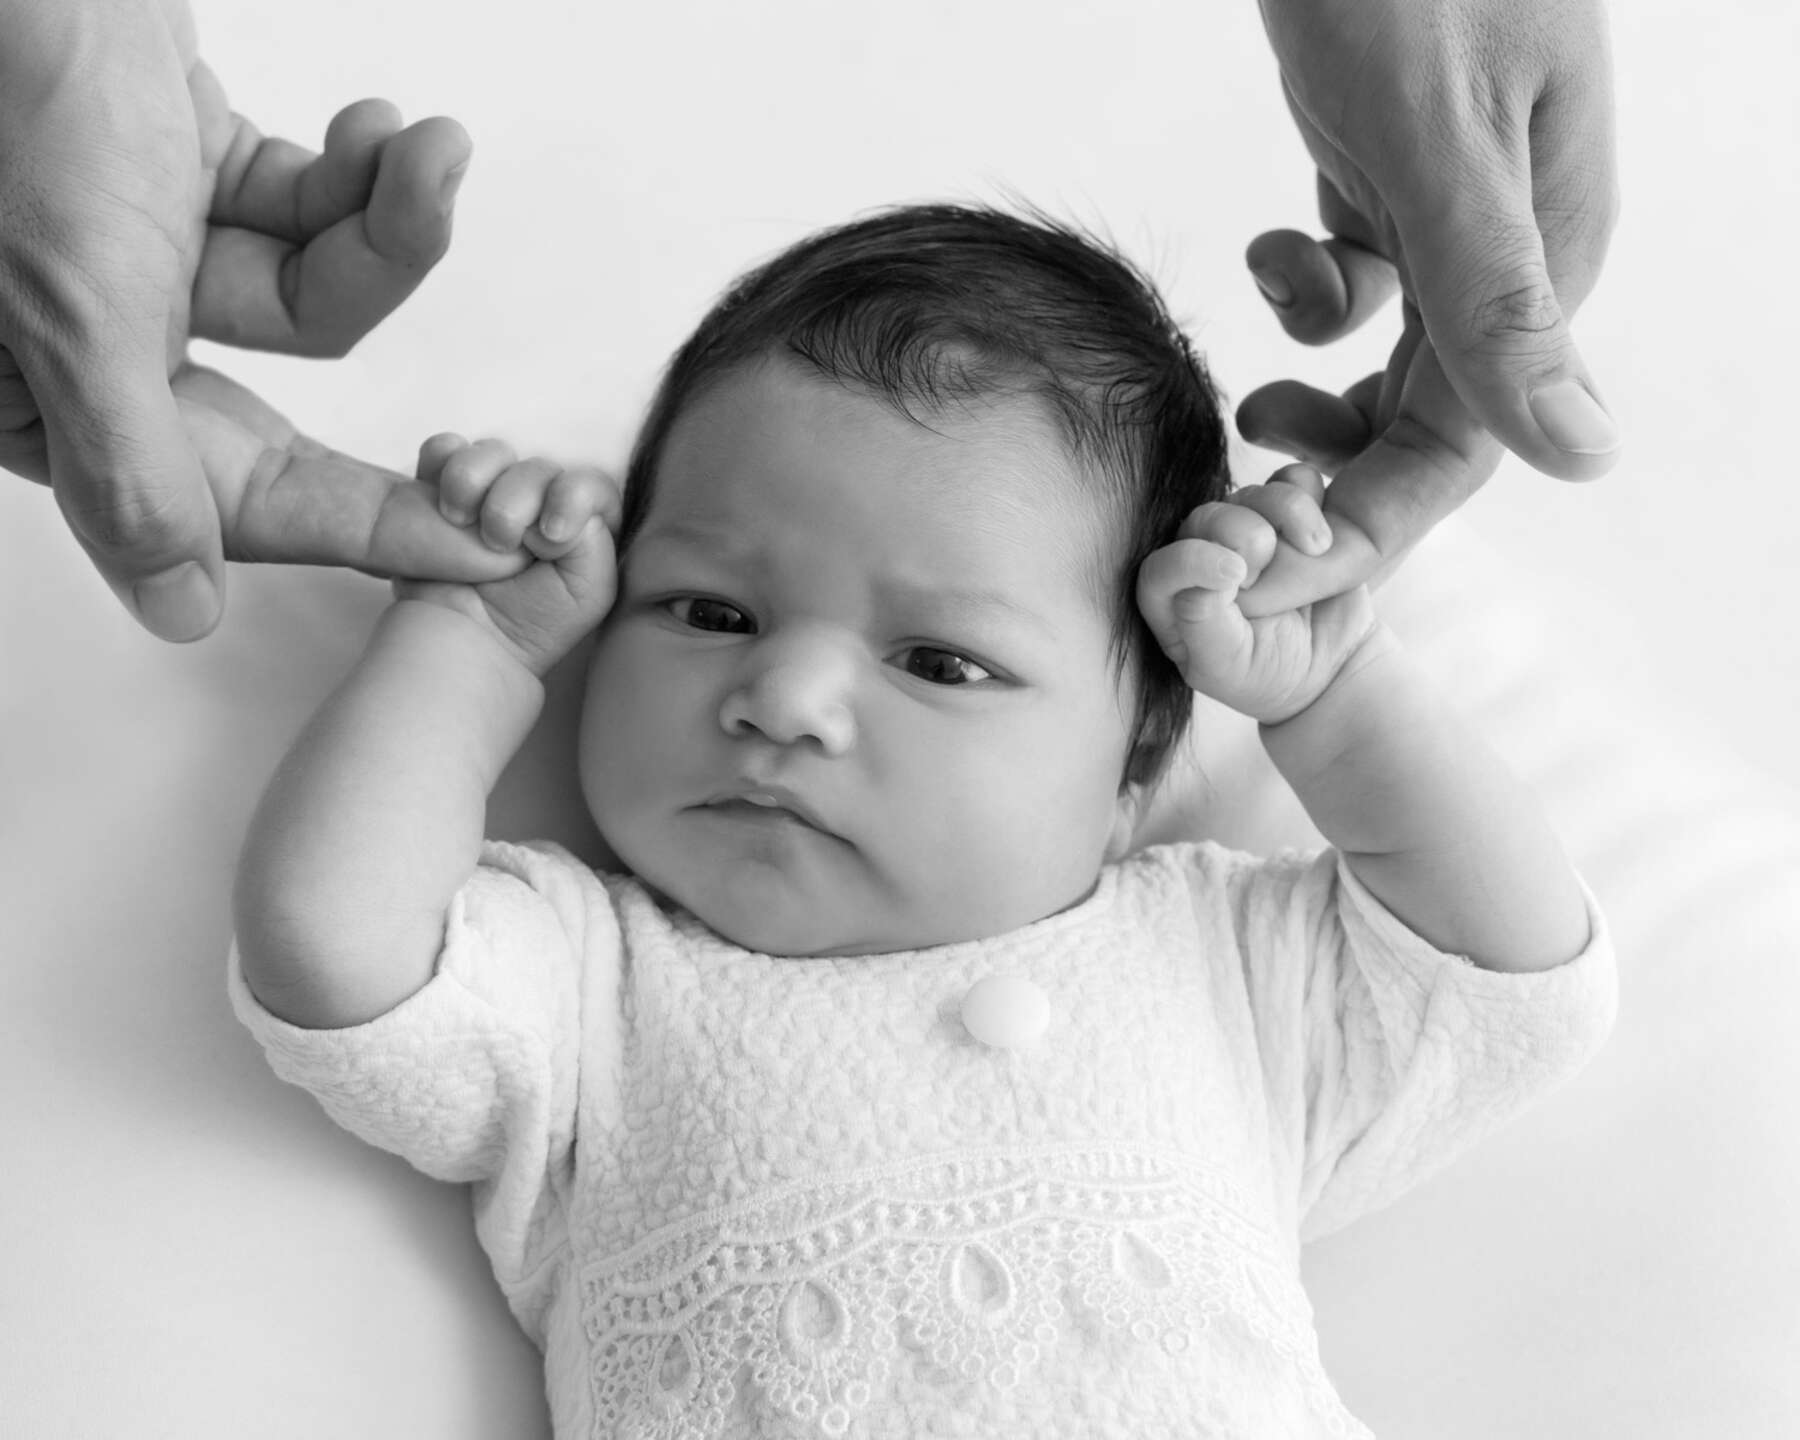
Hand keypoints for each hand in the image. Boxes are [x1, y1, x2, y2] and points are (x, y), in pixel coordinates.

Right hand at [0, 0, 468, 640]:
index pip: (241, 506)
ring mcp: (145, 260)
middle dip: (396, 392)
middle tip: (513, 438)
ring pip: (316, 290)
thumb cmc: (8, 105)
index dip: (372, 529)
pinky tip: (381, 126)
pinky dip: (356, 176)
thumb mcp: (71, 315)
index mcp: (53, 409)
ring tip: (431, 151)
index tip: (489, 553)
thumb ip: (132, 471)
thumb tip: (179, 610)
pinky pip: (305, 208)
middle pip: (295, 417)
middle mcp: (98, 351)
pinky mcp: (185, 176)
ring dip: (389, 225)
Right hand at [400, 436, 622, 677]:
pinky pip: (444, 450)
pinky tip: (446, 503)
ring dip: (477, 481)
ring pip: (493, 452)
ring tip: (464, 523)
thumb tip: (558, 497)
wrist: (464, 639)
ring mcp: (491, 494)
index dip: (572, 495)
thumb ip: (595, 535)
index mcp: (580, 523)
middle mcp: (539, 502)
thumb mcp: (590, 588)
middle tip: (501, 541)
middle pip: (539, 466)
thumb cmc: (532, 622)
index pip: (588, 483)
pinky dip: (442, 462)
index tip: (551, 534)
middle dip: (519, 499)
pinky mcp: (445, 491)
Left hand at [1137, 465, 1375, 724]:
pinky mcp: (1289, 516)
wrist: (1335, 668)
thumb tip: (1205, 571)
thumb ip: (1201, 619)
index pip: (1161, 568)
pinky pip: (1294, 480)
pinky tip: (1324, 535)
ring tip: (1316, 548)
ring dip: (1287, 511)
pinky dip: (1311, 495)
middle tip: (1271, 562)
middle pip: (1206, 518)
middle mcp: (1202, 558)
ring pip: (1251, 494)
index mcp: (1173, 602)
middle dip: (1243, 534)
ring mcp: (1246, 532)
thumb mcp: (1225, 665)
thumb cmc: (1268, 675)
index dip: (1192, 561)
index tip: (1237, 575)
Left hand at [1239, 0, 1618, 610]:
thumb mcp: (1439, 143)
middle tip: (1228, 519)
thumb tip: (1586, 456)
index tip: (1269, 571)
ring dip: (1317, 387)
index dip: (1371, 520)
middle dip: (1328, 470)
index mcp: (1542, 255)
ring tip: (1249, 402)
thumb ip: (1498, 301)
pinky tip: (1270, 252)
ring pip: (1387, 358)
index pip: (1468, 442)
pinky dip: (1307, 288)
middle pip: (1424, 414)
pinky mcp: (1392, 174)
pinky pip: (1356, 280)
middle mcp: (1511, 247)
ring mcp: (1452, 211)